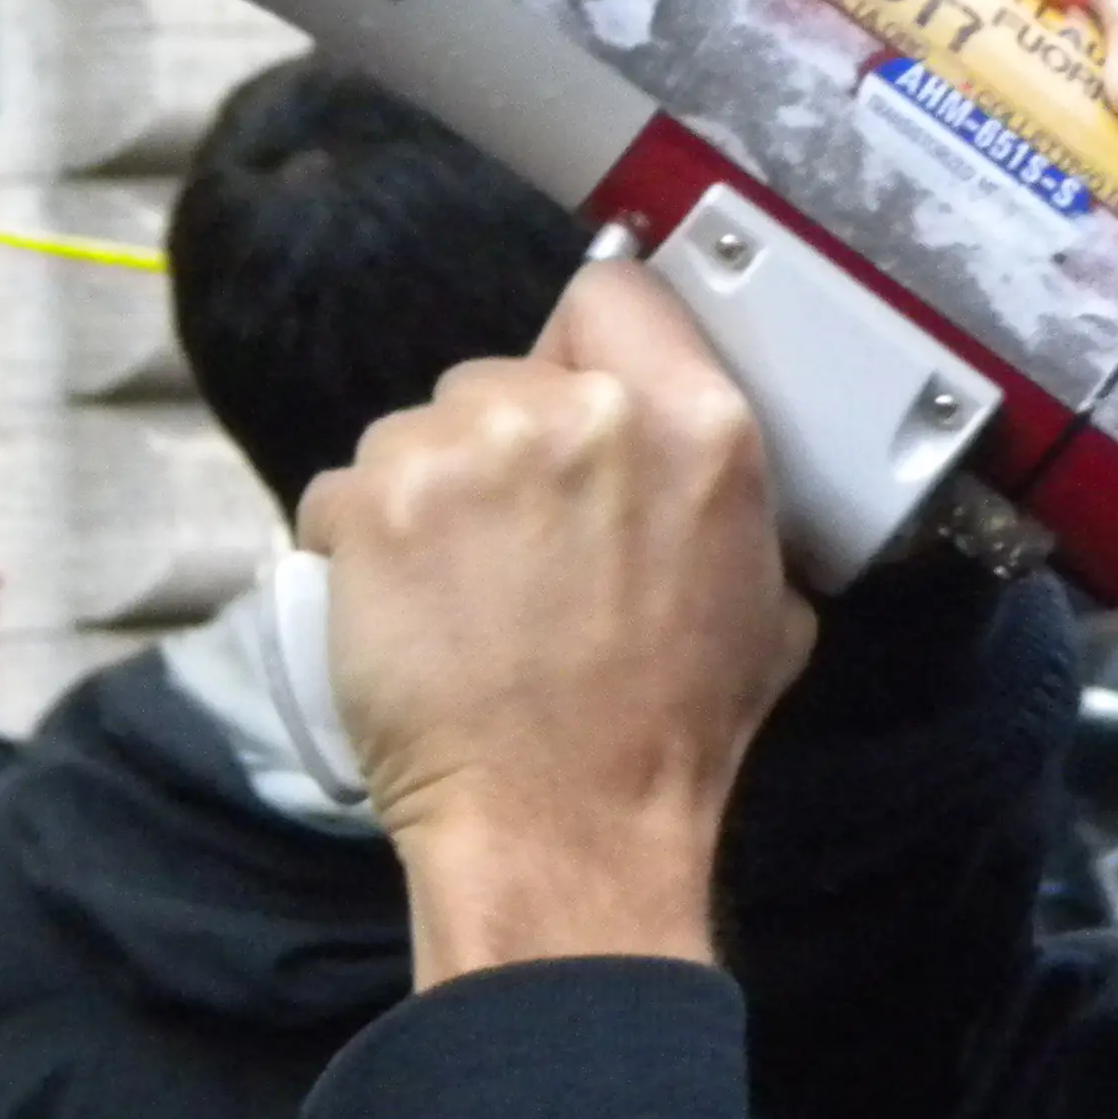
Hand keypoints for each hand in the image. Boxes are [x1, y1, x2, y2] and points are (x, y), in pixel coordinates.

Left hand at [296, 265, 816, 985]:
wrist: (561, 825)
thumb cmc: (672, 731)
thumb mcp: (771, 600)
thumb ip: (734, 502)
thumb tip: (702, 471)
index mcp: (698, 422)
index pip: (616, 293)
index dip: (588, 343)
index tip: (572, 397)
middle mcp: (587, 413)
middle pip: (509, 373)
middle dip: (503, 441)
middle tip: (514, 539)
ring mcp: (472, 450)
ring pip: (420, 426)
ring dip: (427, 490)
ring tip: (453, 587)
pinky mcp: (378, 501)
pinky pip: (346, 487)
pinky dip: (358, 541)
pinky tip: (397, 610)